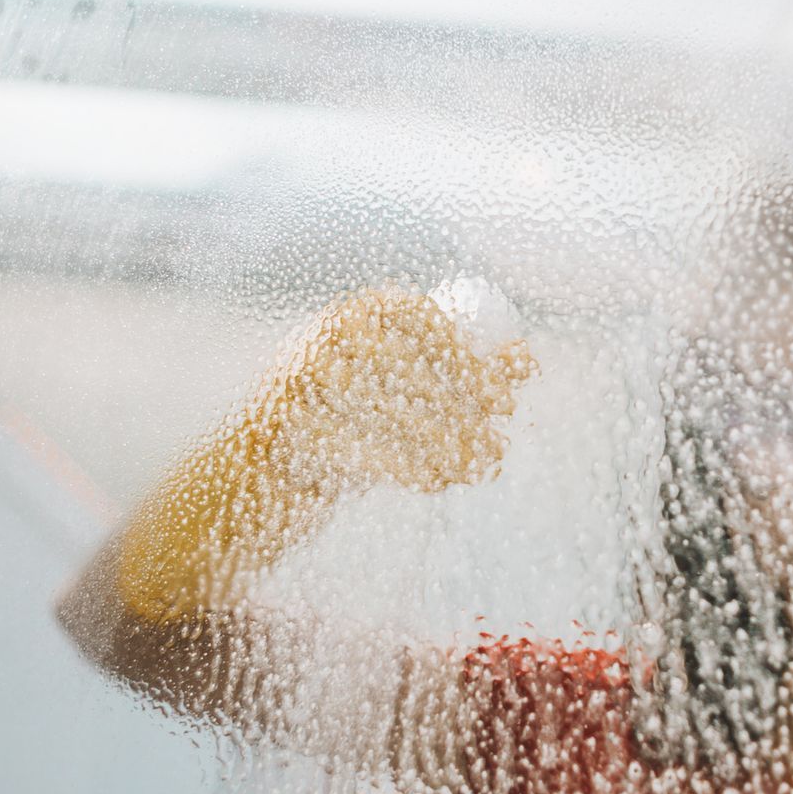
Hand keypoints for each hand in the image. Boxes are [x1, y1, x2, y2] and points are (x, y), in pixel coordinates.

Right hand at [289, 288, 536, 492]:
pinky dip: (400, 466)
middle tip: (495, 448)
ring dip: (438, 445)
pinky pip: (354, 445)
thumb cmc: (353, 417)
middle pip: (408, 370)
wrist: (268, 462)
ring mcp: (298, 377)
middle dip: (460, 414)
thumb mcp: (406, 385)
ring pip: (386, 410)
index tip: (505, 402)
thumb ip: (463, 367)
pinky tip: (431, 482)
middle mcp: (325, 334)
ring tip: (473, 470)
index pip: (424, 322)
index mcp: (360, 311)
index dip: (471, 362)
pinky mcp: (282, 423)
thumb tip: (525, 359)